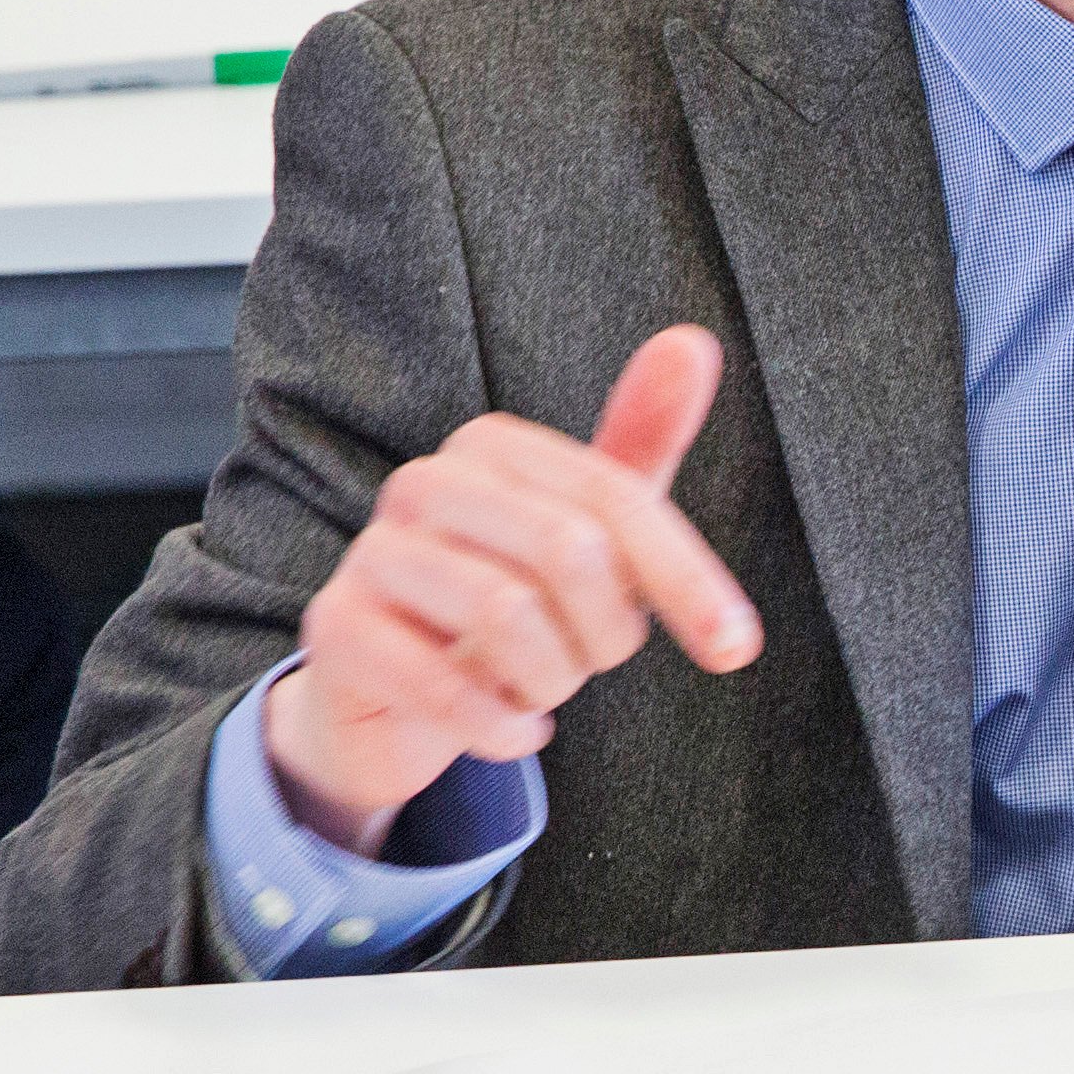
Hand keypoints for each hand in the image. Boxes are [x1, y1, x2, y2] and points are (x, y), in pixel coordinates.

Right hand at [267, 327, 762, 851]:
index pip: (614, 499)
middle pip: (567, 551)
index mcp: (492, 447)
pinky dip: (503, 727)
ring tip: (536, 688)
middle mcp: (424, 483)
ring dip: (550, 681)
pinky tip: (514, 731)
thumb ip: (640, 443)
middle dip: (605, 633)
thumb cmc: (506, 597)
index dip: (685, 577)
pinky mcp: (336, 631)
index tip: (736, 647)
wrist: (393, 698)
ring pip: (508, 617)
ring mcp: (371, 554)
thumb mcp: (587, 528)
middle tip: (589, 664)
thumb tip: (692, 341)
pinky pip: (446, 688)